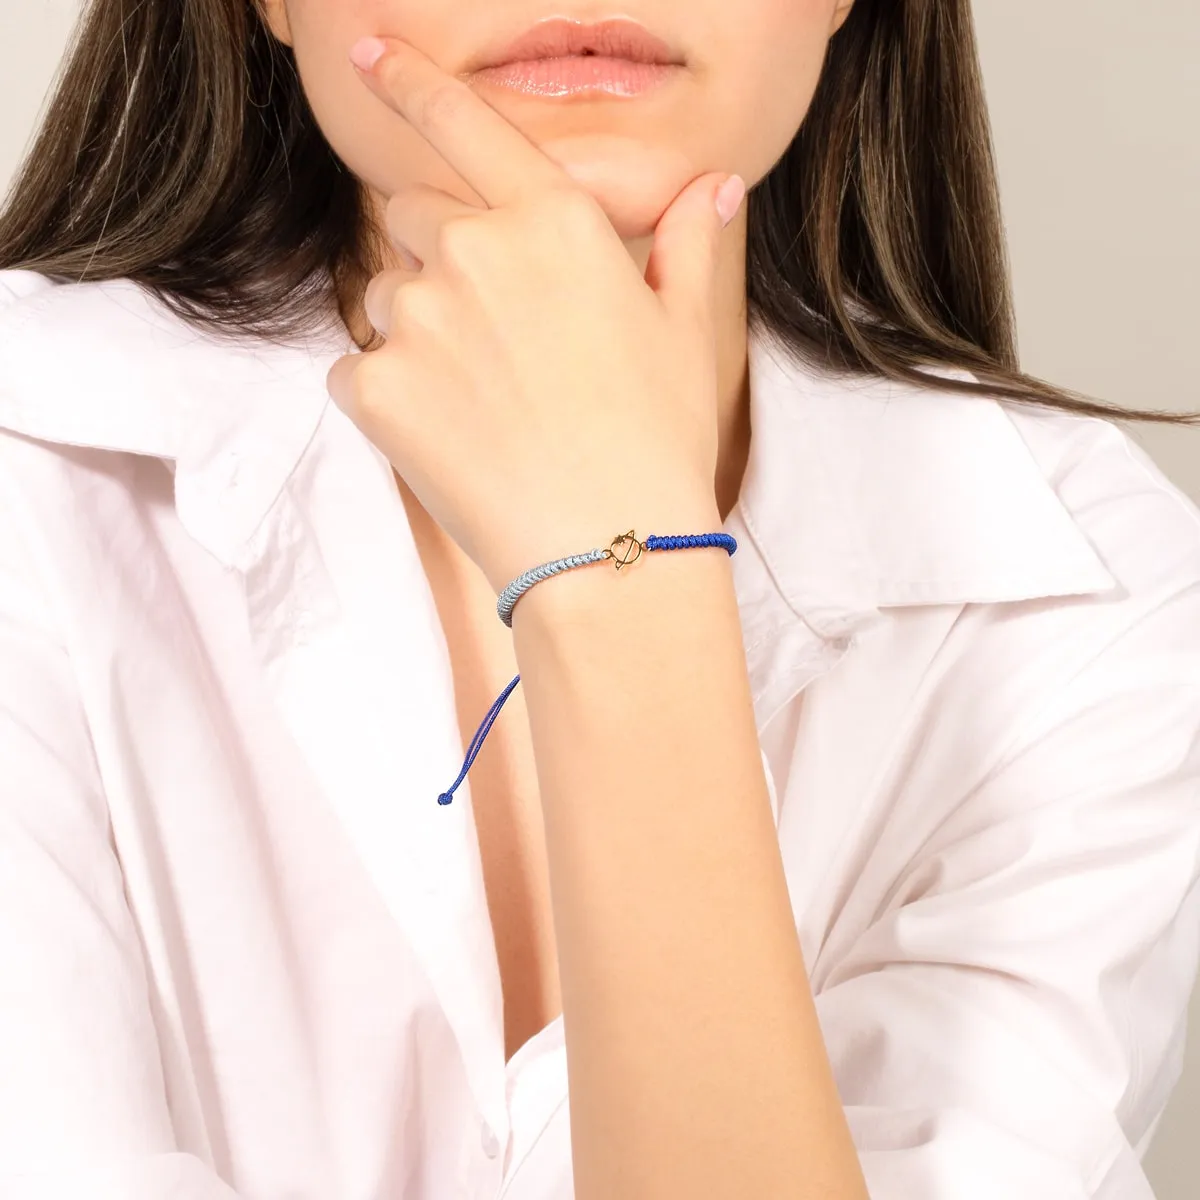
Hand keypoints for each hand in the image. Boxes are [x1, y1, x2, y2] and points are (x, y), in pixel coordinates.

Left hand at [326, 35, 745, 599]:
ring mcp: (417, 318)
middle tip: (491, 338)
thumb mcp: (688, 332)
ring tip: (480, 402)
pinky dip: (389, 398)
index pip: (464, 124)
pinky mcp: (376, 388)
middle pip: (412, 218)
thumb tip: (713, 186)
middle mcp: (474, 250)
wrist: (611, 546)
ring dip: (416, 331)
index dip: (409, 79)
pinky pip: (358, 372)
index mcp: (552, 220)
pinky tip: (449, 438)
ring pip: (384, 299)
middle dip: (439, 259)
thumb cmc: (658, 439)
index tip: (366, 49)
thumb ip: (687, 243)